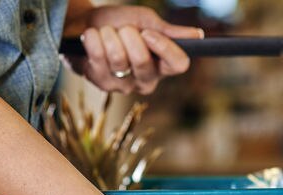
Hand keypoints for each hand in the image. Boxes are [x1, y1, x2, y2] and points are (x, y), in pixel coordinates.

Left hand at [73, 6, 201, 94]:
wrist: (84, 24)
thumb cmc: (118, 23)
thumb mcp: (145, 22)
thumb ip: (168, 31)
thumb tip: (198, 35)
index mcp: (162, 65)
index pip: (179, 64)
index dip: (164, 47)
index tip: (147, 32)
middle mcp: (146, 80)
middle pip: (143, 61)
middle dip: (128, 36)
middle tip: (122, 29)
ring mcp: (123, 85)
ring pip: (119, 60)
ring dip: (109, 36)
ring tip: (105, 32)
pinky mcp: (101, 84)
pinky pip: (99, 59)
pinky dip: (93, 40)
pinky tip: (91, 37)